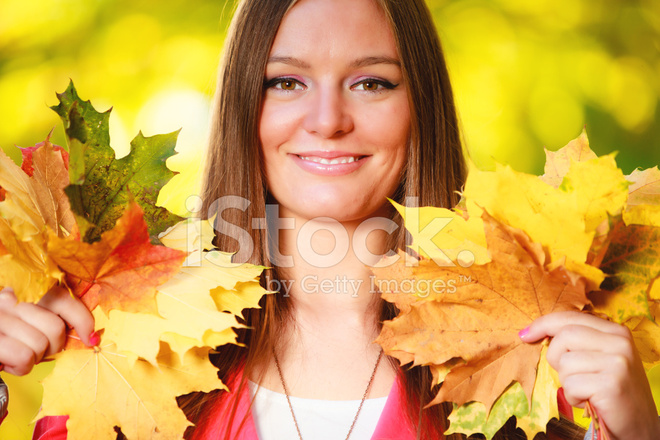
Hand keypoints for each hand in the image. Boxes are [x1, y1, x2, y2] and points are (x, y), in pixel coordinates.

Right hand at [0, 286, 94, 375]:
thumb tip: (88, 335)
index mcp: (23, 290)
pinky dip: (21, 368)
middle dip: (52, 347)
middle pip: (56, 329)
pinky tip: (9, 363)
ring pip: (41, 345)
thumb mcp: (25, 318)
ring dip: (33, 359)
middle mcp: (10, 300)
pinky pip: (24, 358)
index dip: (82, 321)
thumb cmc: (4, 335)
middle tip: (36, 350)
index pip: (64, 299)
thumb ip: (50, 318)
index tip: (90, 338)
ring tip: (18, 355)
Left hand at [520, 311, 659, 439]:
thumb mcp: (597, 357)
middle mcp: (620, 342)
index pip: (570, 318)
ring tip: (586, 390)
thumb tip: (529, 333)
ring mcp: (618, 362)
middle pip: (564, 337)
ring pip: (565, 363)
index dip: (543, 324)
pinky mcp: (612, 384)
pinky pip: (571, 385)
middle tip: (570, 375)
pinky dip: (573, 397)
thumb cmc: (609, 389)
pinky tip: (589, 401)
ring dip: (567, 382)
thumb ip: (575, 341)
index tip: (524, 335)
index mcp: (615, 330)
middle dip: (556, 358)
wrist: (639, 424)